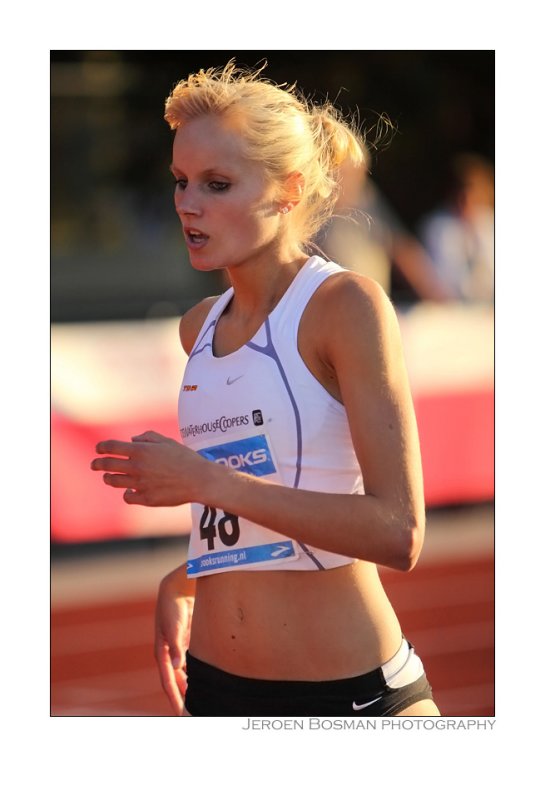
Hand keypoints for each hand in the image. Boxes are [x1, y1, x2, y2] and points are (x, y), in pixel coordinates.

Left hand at [90, 430, 205, 505]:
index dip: (101, 447)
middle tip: (94, 464)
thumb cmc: (185, 458)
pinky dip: (126, 494)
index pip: (111, 447)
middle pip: (107, 465)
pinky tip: (128, 491)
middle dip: (97, 464)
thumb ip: (147, 437)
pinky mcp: (146, 498)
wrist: (199, 480)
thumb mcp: (167, 441)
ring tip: (107, 477)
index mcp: (140, 450)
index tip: (98, 448)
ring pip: (113, 481)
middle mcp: (136, 467)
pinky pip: (127, 497)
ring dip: (108, 478)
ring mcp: (140, 484)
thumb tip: (132, 440)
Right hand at [154, 578, 193, 715]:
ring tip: (200, 701)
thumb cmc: (172, 607)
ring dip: (190, 686)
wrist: (177, 588)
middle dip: (183, 698)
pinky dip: (196, 673)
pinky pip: (192, 663)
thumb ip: (176, 646)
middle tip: (192, 713)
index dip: (175, 699)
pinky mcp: (187, 641)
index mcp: (162, 654)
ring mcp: (178, 648)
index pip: (168, 683)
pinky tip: (206, 679)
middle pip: (176, 683)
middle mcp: (169, 654)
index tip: (182, 714)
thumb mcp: (173, 627)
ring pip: (185, 674)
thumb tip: (177, 666)